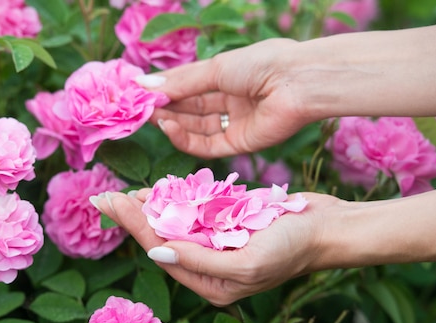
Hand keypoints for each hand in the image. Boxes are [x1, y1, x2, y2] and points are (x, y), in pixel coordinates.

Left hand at [96, 190, 341, 305]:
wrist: (327, 228)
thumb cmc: (292, 249)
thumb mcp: (243, 263)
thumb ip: (197, 260)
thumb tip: (156, 250)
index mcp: (210, 283)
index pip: (161, 251)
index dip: (133, 226)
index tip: (110, 202)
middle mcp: (210, 266)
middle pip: (163, 238)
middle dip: (136, 218)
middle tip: (107, 197)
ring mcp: (219, 243)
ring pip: (177, 224)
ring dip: (155, 207)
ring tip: (129, 193)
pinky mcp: (230, 224)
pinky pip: (198, 212)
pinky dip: (180, 200)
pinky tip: (163, 189)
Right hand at [137, 38, 311, 158]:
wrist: (296, 83)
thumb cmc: (260, 64)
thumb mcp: (214, 69)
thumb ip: (180, 82)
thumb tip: (143, 84)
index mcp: (227, 77)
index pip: (189, 86)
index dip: (165, 90)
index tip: (139, 92)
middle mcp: (230, 101)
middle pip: (190, 109)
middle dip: (165, 108)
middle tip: (140, 107)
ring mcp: (234, 124)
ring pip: (195, 128)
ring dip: (171, 123)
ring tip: (150, 116)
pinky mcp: (239, 144)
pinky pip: (206, 145)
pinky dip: (185, 139)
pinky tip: (168, 127)